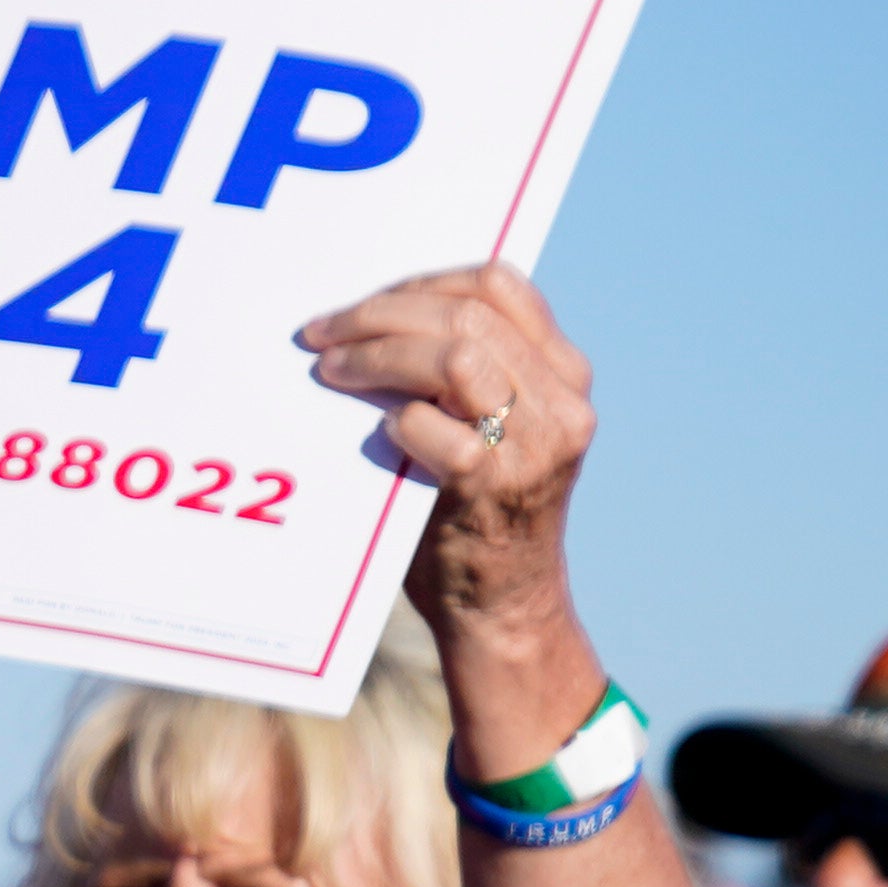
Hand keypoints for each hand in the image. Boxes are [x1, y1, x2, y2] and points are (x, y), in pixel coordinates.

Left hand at [295, 268, 595, 649]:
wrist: (501, 606)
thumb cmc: (474, 509)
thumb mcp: (493, 426)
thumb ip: (465, 372)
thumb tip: (373, 314)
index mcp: (563, 373)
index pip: (498, 283)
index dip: (421, 280)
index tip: (363, 301)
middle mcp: (561, 403)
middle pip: (467, 312)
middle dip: (380, 313)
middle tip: (323, 333)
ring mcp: (534, 445)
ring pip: (455, 357)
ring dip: (376, 355)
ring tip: (330, 370)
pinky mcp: (493, 488)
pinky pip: (433, 427)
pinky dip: (395, 419)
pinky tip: (373, 431)